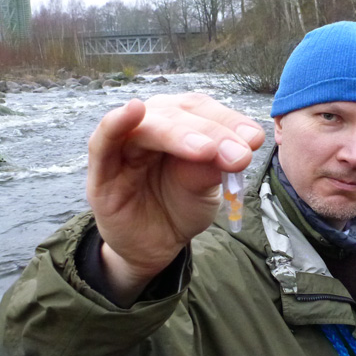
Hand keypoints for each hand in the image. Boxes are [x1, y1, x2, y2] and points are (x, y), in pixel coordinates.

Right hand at [86, 93, 264, 303]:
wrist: (155, 245)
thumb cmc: (180, 206)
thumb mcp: (204, 188)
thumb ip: (213, 167)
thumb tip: (240, 147)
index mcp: (180, 123)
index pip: (203, 110)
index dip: (228, 121)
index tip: (254, 139)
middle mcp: (152, 125)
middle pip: (179, 115)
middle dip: (212, 133)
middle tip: (238, 155)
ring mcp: (124, 146)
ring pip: (148, 127)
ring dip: (177, 133)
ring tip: (206, 150)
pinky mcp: (101, 171)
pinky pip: (103, 142)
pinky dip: (115, 124)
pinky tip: (133, 111)